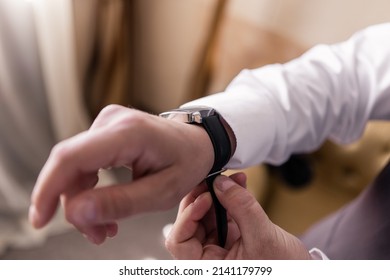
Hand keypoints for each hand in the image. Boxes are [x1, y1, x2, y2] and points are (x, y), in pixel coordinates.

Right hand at [29, 105, 214, 243]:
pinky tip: (103, 209)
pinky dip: (89, 190)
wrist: (197, 141)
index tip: (40, 219)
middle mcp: (112, 121)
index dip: (48, 188)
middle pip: (70, 165)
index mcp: (129, 133)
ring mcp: (107, 123)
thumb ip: (120, 203)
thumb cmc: (187, 163)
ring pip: (74, 168)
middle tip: (96, 234)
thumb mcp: (162, 192)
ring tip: (104, 228)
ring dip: (83, 202)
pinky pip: (84, 163)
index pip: (72, 157)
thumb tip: (75, 213)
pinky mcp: (105, 132)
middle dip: (74, 206)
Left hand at [165, 173, 311, 258]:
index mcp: (209, 267)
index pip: (179, 241)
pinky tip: (238, 183)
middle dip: (201, 198)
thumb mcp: (262, 236)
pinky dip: (229, 197)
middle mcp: (209, 257)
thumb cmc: (283, 268)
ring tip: (230, 179)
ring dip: (217, 194)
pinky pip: (222, 213)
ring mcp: (219, 246)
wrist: (301, 271)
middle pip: (190, 224)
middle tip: (212, 180)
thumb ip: (241, 207)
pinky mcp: (230, 236)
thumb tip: (221, 183)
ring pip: (205, 215)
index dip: (188, 216)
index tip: (205, 197)